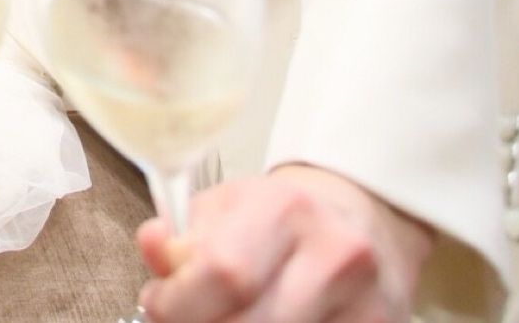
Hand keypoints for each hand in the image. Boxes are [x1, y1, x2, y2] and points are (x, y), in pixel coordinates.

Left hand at [136, 165, 432, 322]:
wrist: (361, 221)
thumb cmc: (281, 216)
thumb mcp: (225, 207)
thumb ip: (180, 236)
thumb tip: (152, 245)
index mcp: (284, 208)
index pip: (225, 271)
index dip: (178, 301)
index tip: (156, 303)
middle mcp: (333, 254)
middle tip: (181, 318)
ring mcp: (366, 303)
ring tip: (218, 316)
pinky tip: (256, 320)